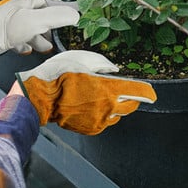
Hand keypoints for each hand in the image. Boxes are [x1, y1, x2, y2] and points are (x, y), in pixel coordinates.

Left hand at [0, 0, 79, 68]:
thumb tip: (76, 15)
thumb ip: (58, 17)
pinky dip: (26, 44)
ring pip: (33, 30)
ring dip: (40, 39)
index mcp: (31, 1)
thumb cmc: (9, 28)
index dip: (64, 11)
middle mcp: (23, 10)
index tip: (75, 20)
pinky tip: (27, 50)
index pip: (53, 2)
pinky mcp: (7, 34)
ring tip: (46, 48)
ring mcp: (15, 22)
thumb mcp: (37, 21)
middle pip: (43, 18)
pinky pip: (21, 38)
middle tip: (60, 39)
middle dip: (52, 29)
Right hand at [15, 50, 156, 134]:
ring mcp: (98, 121)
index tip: (148, 91)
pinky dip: (101, 114)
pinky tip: (89, 104)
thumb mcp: (81, 59)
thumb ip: (103, 63)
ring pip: (117, 115)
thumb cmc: (58, 75)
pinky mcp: (89, 129)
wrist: (39, 96)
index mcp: (108, 89)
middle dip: (130, 98)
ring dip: (114, 106)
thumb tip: (114, 70)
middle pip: (131, 106)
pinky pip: (103, 122)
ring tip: (99, 96)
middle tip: (121, 90)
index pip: (138, 92)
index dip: (146, 91)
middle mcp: (107, 108)